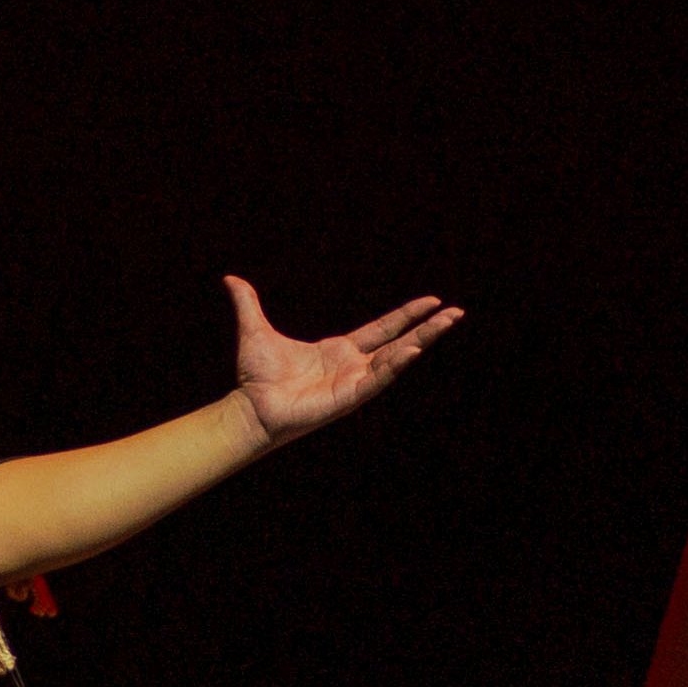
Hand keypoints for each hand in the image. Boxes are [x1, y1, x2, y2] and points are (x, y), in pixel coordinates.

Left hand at [226, 278, 457, 445]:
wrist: (250, 406)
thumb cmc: (257, 377)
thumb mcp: (255, 331)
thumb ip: (248, 304)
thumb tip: (231, 280)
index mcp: (341, 350)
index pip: (383, 329)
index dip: (407, 316)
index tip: (432, 303)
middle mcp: (354, 366)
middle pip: (401, 342)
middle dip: (429, 328)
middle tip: (456, 313)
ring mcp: (355, 382)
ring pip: (397, 358)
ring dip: (422, 341)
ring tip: (445, 324)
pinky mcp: (350, 396)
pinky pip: (379, 378)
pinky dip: (396, 365)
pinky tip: (414, 350)